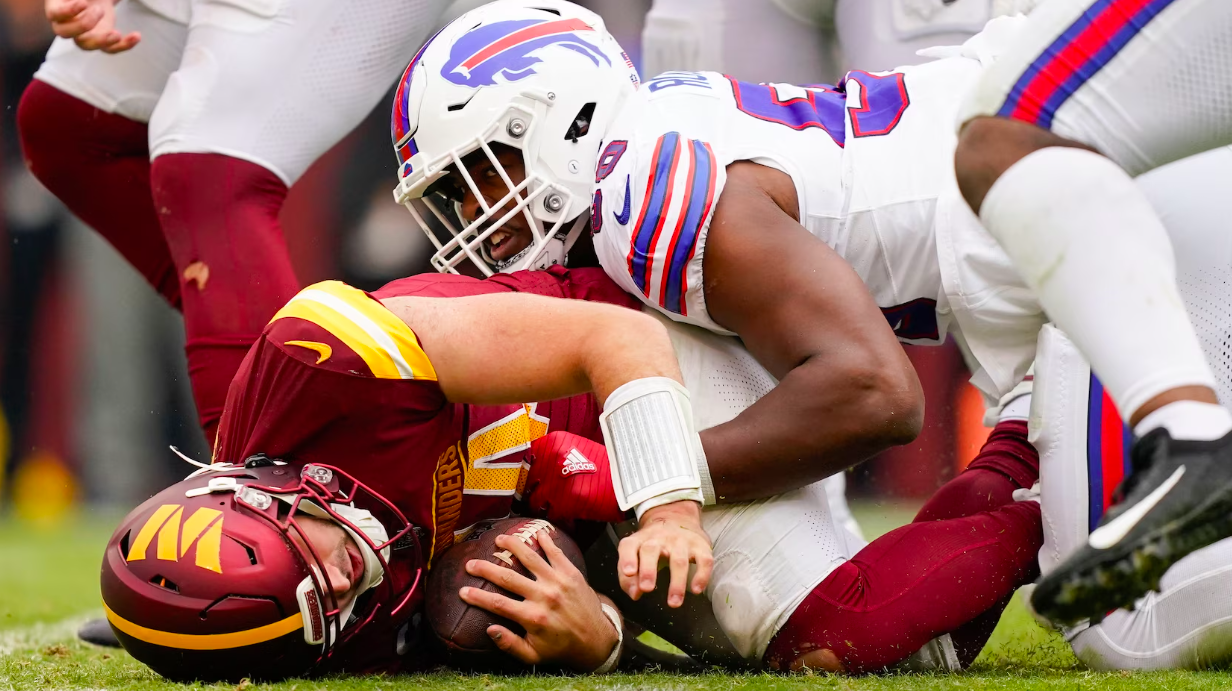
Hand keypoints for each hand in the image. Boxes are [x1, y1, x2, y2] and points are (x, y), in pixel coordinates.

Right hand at [46, 0, 139, 52]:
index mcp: (57, 6)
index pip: (55, 14)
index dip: (67, 12)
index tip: (83, 3)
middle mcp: (66, 23)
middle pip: (65, 33)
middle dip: (83, 24)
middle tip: (99, 10)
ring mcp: (83, 34)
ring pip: (86, 45)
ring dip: (102, 41)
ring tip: (117, 33)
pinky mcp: (101, 40)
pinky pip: (109, 49)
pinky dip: (124, 45)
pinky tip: (137, 36)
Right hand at [459, 529, 618, 671]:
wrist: (595, 640)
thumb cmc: (560, 647)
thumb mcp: (534, 655)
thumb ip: (510, 644)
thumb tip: (489, 629)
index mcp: (533, 618)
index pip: (498, 603)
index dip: (477, 597)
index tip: (462, 590)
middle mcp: (544, 597)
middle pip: (508, 577)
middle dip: (486, 568)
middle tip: (470, 563)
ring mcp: (558, 582)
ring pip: (531, 558)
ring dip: (513, 546)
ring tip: (499, 539)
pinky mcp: (572, 573)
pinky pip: (556, 553)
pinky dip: (547, 541)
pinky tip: (536, 532)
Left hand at [617, 501, 711, 606]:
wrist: (677, 518)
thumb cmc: (652, 546)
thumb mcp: (636, 556)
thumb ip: (629, 579)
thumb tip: (636, 594)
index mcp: (640, 540)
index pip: (629, 545)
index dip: (627, 558)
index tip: (629, 572)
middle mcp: (659, 538)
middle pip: (651, 550)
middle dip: (648, 570)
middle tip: (647, 588)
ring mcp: (681, 541)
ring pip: (679, 560)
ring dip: (677, 583)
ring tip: (674, 603)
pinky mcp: (700, 546)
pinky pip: (704, 560)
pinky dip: (702, 575)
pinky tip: (696, 590)